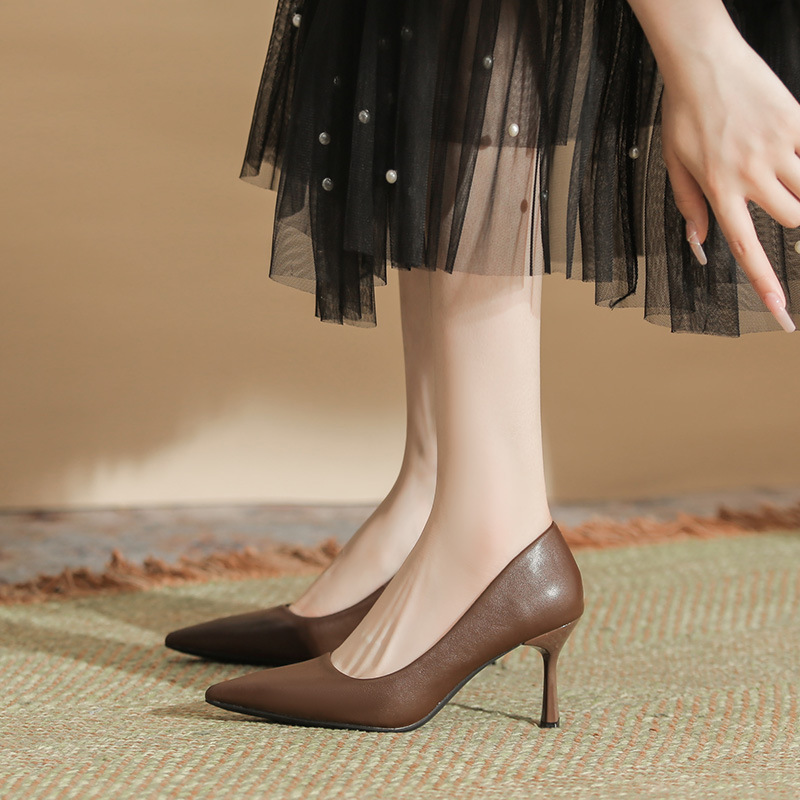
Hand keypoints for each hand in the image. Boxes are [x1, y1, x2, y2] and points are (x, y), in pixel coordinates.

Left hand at [659, 31, 798, 331]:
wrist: (703, 61)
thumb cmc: (684, 114)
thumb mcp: (674, 165)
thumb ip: (689, 206)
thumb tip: (700, 243)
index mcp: (718, 189)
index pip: (745, 247)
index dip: (766, 283)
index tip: (783, 312)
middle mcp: (750, 174)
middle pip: (792, 219)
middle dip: (788, 215)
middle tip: (769, 191)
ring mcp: (777, 147)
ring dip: (799, 190)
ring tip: (775, 167)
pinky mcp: (796, 122)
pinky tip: (783, 144)